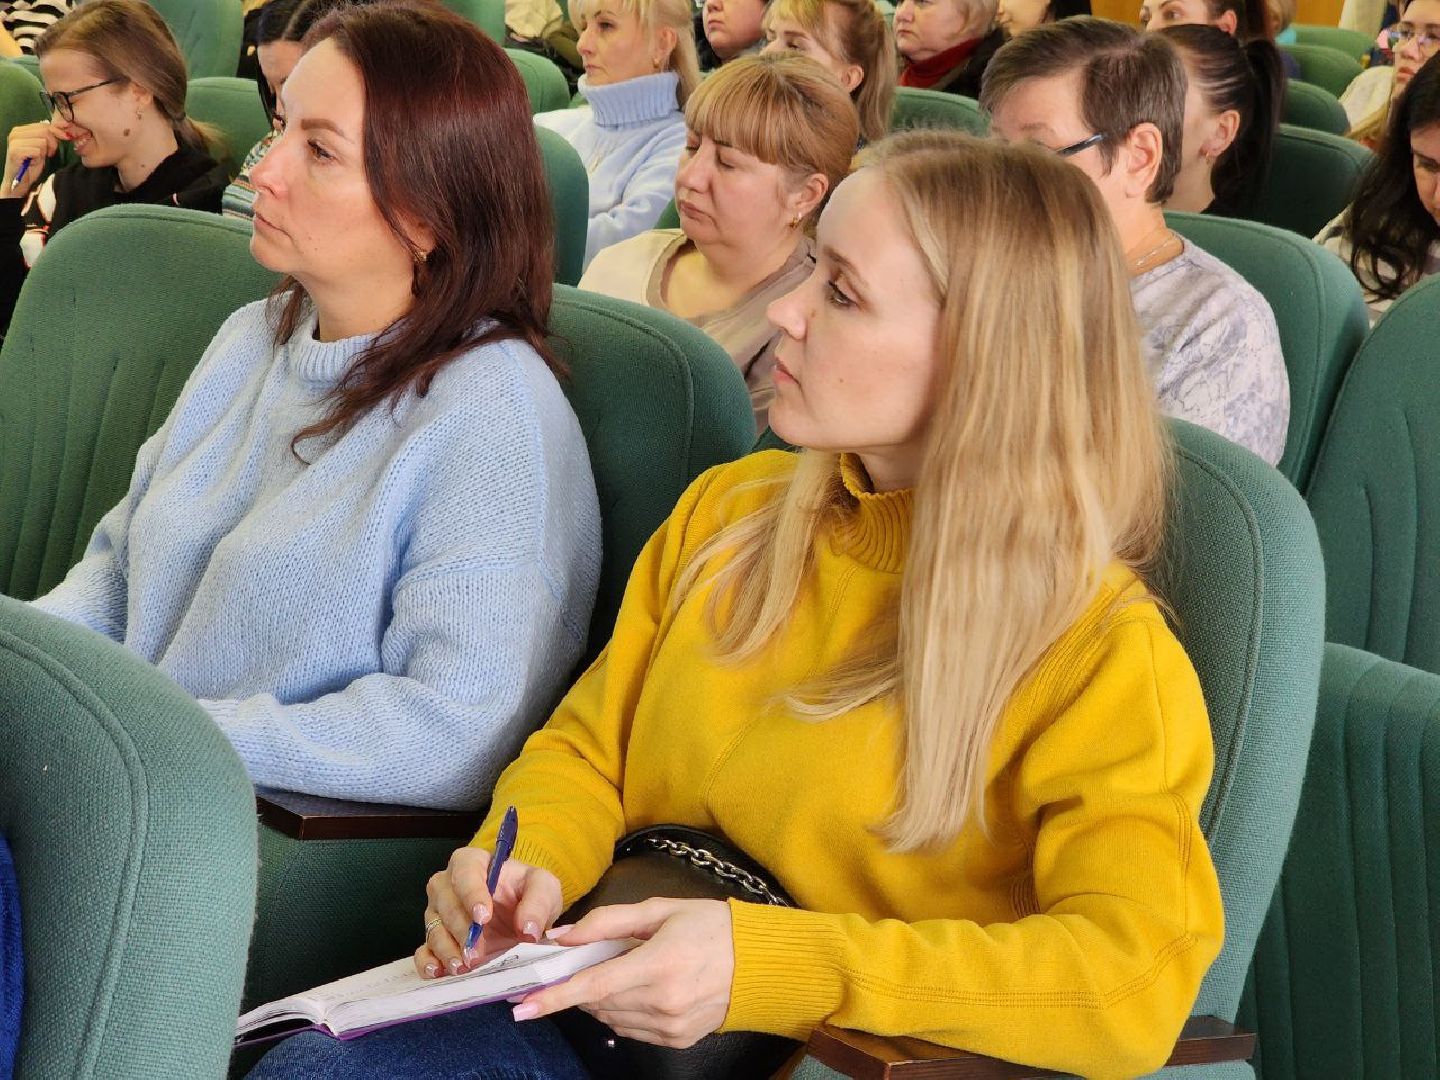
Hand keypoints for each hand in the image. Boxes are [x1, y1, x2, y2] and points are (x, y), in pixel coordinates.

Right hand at [3, 121, 58, 198]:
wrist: (19, 181)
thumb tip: (65, 130)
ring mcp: (14, 141)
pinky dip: (39, 158)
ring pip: (42, 141)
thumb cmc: (31, 165)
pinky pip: (37, 150)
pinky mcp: (15, 151)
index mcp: (21, 129)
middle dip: (51, 144)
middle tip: (46, 154)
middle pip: (45, 131)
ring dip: (44, 153)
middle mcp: (15, 132)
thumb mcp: (43, 148)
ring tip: (36, 158)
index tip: (58, 144)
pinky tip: (32, 162)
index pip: (45, 125)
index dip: (56, 134)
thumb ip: (50, 137)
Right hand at [414, 844, 563, 978]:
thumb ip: (539, 902)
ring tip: (463, 966)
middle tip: (476, 952)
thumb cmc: (527, 893)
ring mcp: (437, 913)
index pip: (465, 872)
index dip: (472, 894)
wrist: (521, 915)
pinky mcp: (435, 939)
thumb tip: (528, 928)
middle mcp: (448, 885)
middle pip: (446, 903)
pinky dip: (428, 962)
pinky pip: (422, 950)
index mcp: (472, 863)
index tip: (483, 917)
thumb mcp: (544, 889)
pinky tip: (439, 972)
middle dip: (461, 929)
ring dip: (447, 949)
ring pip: (434, 928)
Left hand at [513, 898, 734, 1048]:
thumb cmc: (711, 926)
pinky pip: (631, 1030)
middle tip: (572, 968)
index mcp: (659, 963)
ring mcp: (671, 1026)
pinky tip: (631, 991)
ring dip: (599, 1000)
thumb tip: (564, 935)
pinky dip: (620, 1012)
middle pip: (598, 1003)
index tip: (523, 1007)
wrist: (760, 961)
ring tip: (611, 973)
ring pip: (611, 1019)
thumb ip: (608, 922)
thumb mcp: (660, 910)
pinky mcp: (678, 1040)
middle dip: (577, 988)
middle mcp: (664, 1001)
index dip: (555, 997)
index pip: (594, 986)